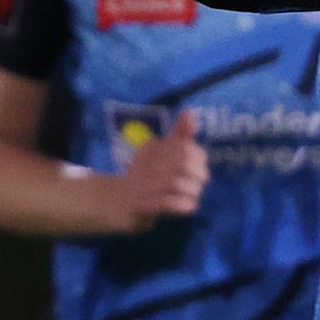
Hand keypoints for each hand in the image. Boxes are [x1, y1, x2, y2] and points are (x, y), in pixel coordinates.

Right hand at [108, 109, 207, 229]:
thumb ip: (178, 135)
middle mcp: (145, 163)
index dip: (199, 156)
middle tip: (201, 181)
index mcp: (152, 148)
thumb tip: (190, 112)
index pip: (184, 147)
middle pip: (182, 164)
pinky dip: (183, 205)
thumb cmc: (146, 175)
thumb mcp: (162, 153)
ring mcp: (141, 185)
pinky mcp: (140, 205)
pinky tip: (190, 206)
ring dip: (192, 190)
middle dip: (199, 174)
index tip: (201, 165)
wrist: (118, 202)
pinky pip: (166, 203)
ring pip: (176, 184)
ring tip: (194, 194)